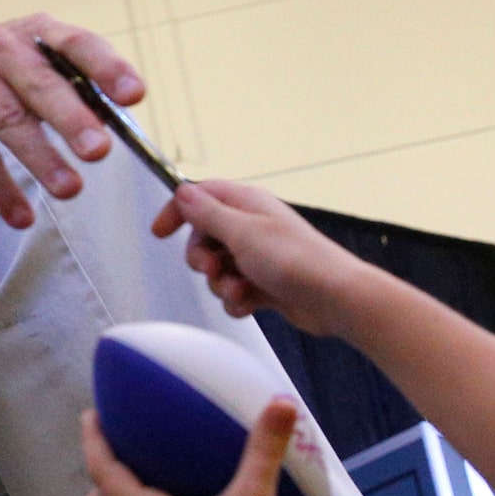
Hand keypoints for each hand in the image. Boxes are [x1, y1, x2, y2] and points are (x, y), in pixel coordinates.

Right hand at [0, 5, 143, 228]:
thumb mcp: (34, 54)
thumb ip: (71, 83)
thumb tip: (109, 122)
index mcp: (37, 33)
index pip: (77, 44)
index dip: (107, 68)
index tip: (133, 96)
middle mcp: (4, 50)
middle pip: (41, 86)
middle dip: (72, 119)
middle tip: (99, 150)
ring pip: (10, 122)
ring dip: (41, 159)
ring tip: (70, 189)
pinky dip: (0, 189)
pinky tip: (21, 215)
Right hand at [148, 178, 384, 334]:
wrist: (334, 299)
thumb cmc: (296, 261)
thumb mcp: (242, 233)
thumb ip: (208, 214)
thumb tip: (182, 191)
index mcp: (246, 204)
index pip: (199, 196)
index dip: (177, 211)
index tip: (160, 233)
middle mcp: (251, 226)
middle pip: (203, 236)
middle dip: (201, 257)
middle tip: (212, 267)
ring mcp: (258, 256)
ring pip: (217, 269)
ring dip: (221, 284)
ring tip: (240, 289)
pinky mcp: (264, 283)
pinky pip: (233, 291)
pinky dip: (237, 300)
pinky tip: (250, 304)